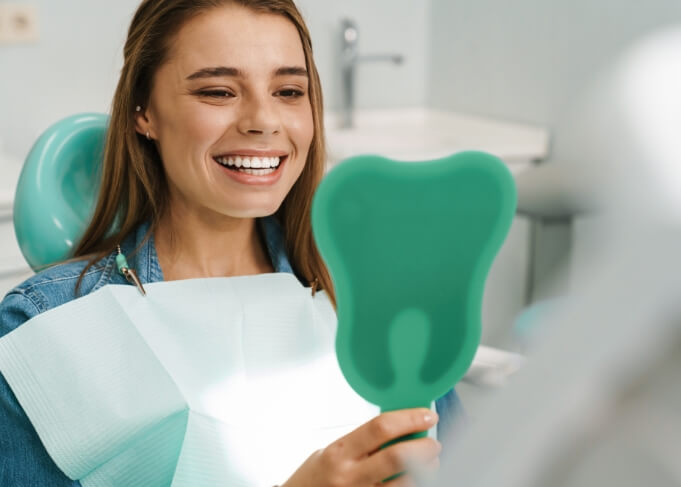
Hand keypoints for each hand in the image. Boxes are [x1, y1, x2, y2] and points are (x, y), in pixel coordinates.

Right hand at [280, 408, 440, 486]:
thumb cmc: (314, 479)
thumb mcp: (330, 453)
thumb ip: (361, 444)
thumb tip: (400, 429)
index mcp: (340, 452)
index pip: (380, 428)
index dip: (409, 419)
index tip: (427, 415)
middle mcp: (350, 476)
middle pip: (398, 457)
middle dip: (424, 448)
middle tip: (433, 443)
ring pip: (405, 484)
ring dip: (426, 472)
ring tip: (430, 464)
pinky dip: (413, 486)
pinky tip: (415, 480)